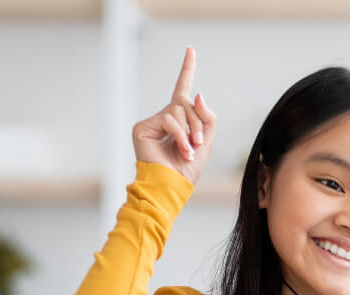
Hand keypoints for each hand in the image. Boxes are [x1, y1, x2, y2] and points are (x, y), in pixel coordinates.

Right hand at [132, 46, 215, 184]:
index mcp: (179, 121)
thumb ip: (206, 119)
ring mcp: (152, 122)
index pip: (182, 90)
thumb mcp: (206, 143)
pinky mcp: (142, 127)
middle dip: (198, 122)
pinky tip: (183, 151)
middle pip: (186, 102)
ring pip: (178, 110)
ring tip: (190, 151)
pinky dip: (181, 136)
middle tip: (199, 143)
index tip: (191, 50)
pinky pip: (169, 120)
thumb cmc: (187, 171)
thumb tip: (197, 94)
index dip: (187, 70)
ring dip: (190, 132)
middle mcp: (164, 118)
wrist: (171, 188)